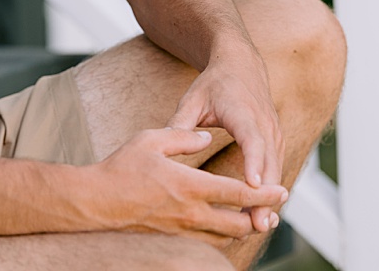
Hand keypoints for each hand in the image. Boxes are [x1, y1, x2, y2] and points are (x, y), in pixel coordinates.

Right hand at [90, 127, 286, 245]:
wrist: (96, 202)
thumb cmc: (122, 167)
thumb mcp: (153, 139)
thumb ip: (184, 137)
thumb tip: (206, 137)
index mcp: (190, 186)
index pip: (238, 193)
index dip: (264, 193)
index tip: (283, 189)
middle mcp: (191, 214)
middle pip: (239, 223)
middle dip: (261, 216)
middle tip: (274, 206)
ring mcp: (182, 230)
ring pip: (225, 237)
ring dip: (243, 228)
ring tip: (254, 215)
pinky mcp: (173, 238)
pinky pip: (207, 242)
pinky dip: (222, 235)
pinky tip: (224, 225)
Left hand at [165, 47, 286, 233]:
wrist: (241, 65)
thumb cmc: (214, 83)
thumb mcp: (193, 98)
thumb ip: (180, 123)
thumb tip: (164, 144)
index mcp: (244, 113)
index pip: (253, 140)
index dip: (253, 163)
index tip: (252, 186)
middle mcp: (265, 125)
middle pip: (269, 164)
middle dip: (264, 195)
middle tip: (257, 224)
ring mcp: (274, 134)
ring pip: (276, 171)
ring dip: (270, 198)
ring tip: (259, 226)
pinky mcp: (276, 142)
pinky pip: (275, 169)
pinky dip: (270, 191)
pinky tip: (260, 213)